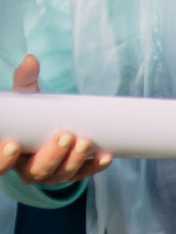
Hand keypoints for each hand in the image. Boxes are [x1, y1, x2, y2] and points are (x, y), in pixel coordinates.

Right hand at [0, 56, 110, 186]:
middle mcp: (29, 168)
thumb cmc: (32, 116)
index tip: (12, 144)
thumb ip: (25, 81)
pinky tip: (106, 156)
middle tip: (64, 135)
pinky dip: (96, 165)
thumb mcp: (26, 99)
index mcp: (10, 154)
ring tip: (84, 141)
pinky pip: (85, 172)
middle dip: (51, 155)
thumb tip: (31, 60)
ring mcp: (53, 173)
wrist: (51, 128)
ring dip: (74, 159)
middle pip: (37, 170)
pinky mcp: (74, 172)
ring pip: (61, 173)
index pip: (0, 163)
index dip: (3, 158)